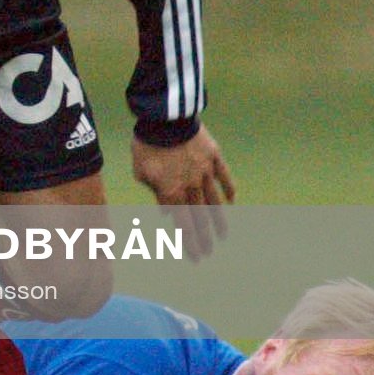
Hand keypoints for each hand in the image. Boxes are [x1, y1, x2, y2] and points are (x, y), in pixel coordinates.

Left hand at [131, 125, 234, 257]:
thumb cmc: (146, 144)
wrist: (164, 118)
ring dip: (218, 219)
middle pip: (199, 216)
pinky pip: (224, 175)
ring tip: (223, 235)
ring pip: (214, 200)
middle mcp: (191, 185)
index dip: (189, 242)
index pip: (182, 223)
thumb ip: (154, 193)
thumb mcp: (141, 172)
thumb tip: (167, 212)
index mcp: (171, 191)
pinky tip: (233, 201)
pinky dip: (229, 188)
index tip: (196, 257)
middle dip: (203, 237)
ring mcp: (205, 170)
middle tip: (209, 252)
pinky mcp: (214, 155)